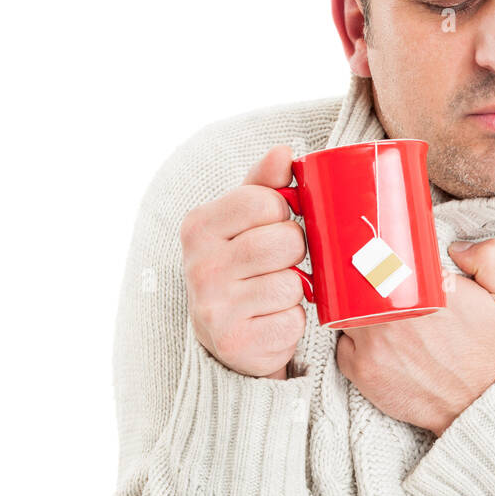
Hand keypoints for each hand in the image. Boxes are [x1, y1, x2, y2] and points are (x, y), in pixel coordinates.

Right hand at [180, 144, 306, 380]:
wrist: (228, 336)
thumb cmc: (243, 266)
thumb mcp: (246, 221)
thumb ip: (264, 184)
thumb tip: (283, 152)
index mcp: (198, 227)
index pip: (265, 201)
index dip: (282, 212)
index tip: (274, 225)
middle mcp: (199, 267)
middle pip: (285, 241)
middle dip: (295, 251)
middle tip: (280, 262)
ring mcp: (214, 309)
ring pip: (292, 282)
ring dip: (296, 287)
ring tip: (275, 291)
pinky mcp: (236, 343)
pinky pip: (292, 321)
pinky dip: (292, 320)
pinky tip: (272, 318)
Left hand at [336, 238, 494, 435]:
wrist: (481, 402)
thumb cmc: (491, 349)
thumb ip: (491, 257)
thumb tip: (455, 247)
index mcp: (425, 290)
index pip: (388, 255)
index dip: (383, 251)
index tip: (389, 255)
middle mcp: (393, 313)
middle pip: (358, 280)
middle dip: (365, 277)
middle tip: (380, 281)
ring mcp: (372, 342)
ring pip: (345, 310)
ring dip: (354, 307)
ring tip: (374, 309)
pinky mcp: (361, 369)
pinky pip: (343, 341)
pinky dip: (353, 338)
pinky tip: (374, 339)